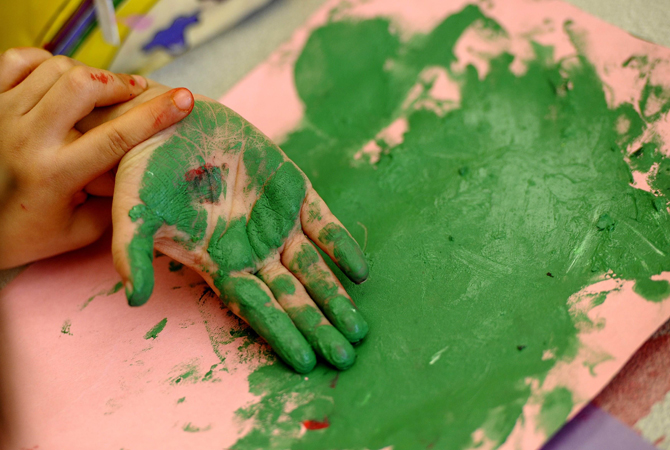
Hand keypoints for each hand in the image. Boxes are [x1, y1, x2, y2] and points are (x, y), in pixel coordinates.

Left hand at [0, 48, 194, 267]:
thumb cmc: (23, 234)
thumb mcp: (77, 232)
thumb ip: (114, 205)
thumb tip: (144, 174)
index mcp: (56, 174)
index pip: (117, 135)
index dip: (156, 114)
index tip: (184, 99)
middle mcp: (28, 138)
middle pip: (84, 85)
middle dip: (120, 84)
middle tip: (135, 92)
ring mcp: (3, 114)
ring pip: (56, 68)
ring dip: (89, 73)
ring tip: (103, 87)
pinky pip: (20, 60)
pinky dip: (47, 60)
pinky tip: (61, 77)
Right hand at [106, 91, 368, 372]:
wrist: (169, 117)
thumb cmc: (146, 167)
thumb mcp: (134, 210)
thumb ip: (133, 252)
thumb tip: (133, 299)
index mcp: (219, 262)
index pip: (256, 307)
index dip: (281, 333)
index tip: (305, 362)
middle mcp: (252, 248)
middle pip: (291, 296)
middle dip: (318, 326)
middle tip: (344, 357)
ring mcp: (276, 221)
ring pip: (312, 267)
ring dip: (335, 295)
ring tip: (358, 328)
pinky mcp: (293, 189)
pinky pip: (323, 223)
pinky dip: (341, 245)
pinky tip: (360, 272)